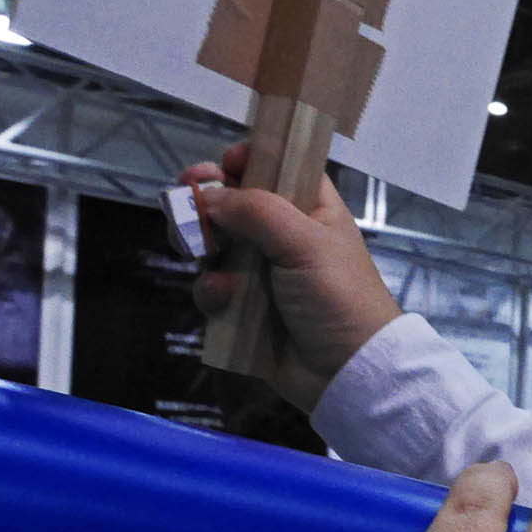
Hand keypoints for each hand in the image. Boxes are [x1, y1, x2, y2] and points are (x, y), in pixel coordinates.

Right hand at [181, 146, 401, 411]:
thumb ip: (258, 211)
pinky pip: (213, 288)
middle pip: (234, 203)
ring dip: (202, 244)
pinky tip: (224, 296)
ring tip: (197, 248)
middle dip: (206, 200)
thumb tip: (209, 195)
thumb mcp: (305, 242)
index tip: (225, 164)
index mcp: (311, 208)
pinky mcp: (244, 308)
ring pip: (214, 245)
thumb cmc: (338, 296)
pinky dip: (212, 290)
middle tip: (183, 197)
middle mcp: (284, 235)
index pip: (277, 167)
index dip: (248, 160)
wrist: (347, 371)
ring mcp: (262, 272)